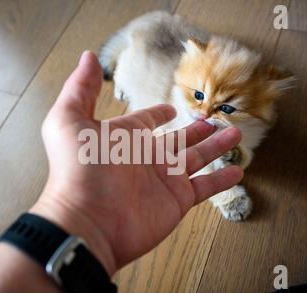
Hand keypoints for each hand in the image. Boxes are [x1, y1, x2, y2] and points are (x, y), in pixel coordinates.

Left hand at [31, 51, 242, 275]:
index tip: (170, 109)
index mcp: (125, 137)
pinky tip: (237, 171)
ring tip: (234, 134)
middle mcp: (146, 157)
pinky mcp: (177, 200)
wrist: (87, 221)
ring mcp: (163, 179)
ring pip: (197, 158)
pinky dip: (221, 180)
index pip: (146, 121)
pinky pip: (204, 187)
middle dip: (196, 129)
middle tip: (213, 120)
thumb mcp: (69, 120)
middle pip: (178, 139)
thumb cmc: (77, 171)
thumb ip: (81, 88)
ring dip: (216, 147)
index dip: (158, 114)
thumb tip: (88, 58)